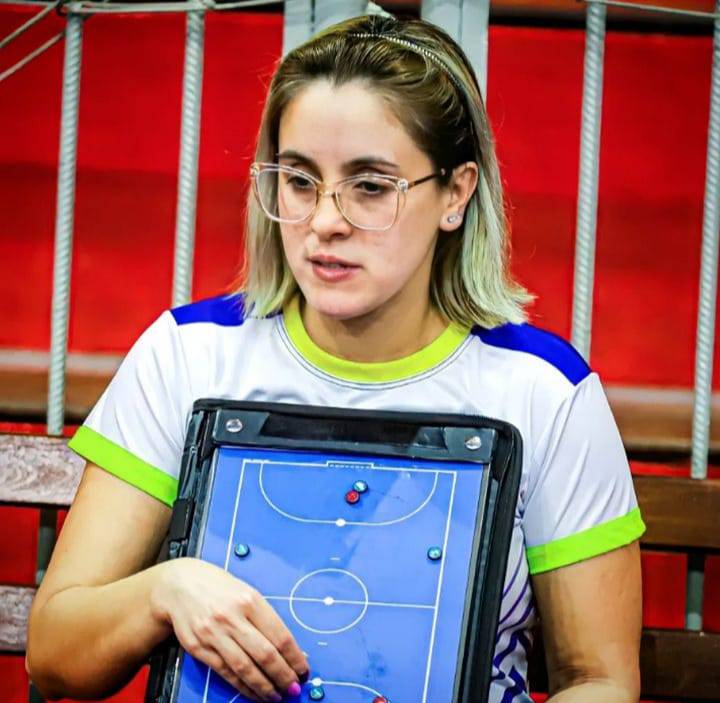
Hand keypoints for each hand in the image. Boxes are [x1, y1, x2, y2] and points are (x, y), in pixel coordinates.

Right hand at [151, 558, 307, 701]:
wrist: (180, 585)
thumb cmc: (220, 588)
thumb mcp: (247, 593)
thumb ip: (266, 619)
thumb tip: (291, 649)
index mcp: (250, 600)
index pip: (279, 636)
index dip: (294, 658)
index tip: (303, 671)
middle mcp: (232, 618)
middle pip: (264, 655)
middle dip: (283, 677)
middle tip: (294, 689)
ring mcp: (213, 634)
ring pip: (245, 668)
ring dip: (264, 687)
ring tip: (276, 696)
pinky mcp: (198, 648)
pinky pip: (225, 672)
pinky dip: (242, 686)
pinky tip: (254, 693)